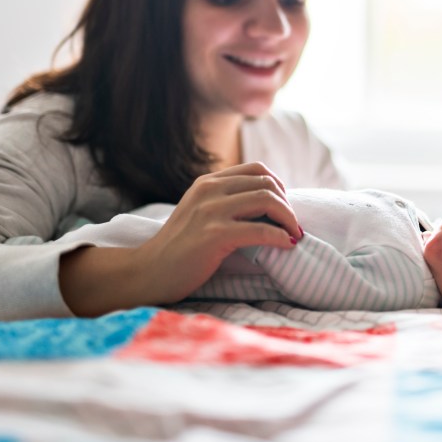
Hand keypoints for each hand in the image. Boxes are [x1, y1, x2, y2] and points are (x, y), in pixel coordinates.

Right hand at [60, 162, 301, 315]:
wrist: (148, 272)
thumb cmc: (179, 249)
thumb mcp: (200, 213)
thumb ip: (226, 203)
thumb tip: (269, 204)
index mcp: (208, 182)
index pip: (256, 169)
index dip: (278, 186)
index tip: (284, 207)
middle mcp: (209, 190)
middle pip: (267, 183)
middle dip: (287, 204)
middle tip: (293, 225)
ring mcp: (211, 210)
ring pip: (268, 200)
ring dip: (289, 218)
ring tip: (293, 235)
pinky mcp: (215, 234)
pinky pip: (261, 230)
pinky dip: (281, 237)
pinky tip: (286, 246)